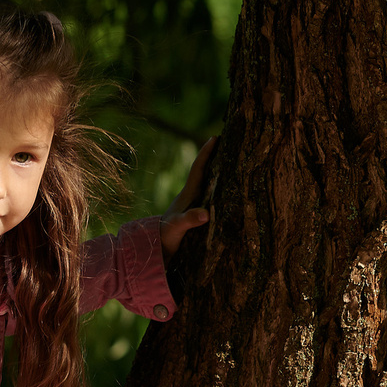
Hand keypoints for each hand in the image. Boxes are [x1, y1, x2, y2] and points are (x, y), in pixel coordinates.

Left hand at [159, 135, 216, 254]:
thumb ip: (190, 220)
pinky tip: (225, 189)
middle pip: (203, 171)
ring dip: (216, 171)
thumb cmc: (167, 237)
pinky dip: (217, 188)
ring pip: (207, 182)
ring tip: (230, 161)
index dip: (206, 153)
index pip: (198, 169)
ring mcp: (192, 204)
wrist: (156, 248)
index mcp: (188, 194)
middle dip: (214, 157)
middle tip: (226, 142)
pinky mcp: (194, 213)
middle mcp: (190, 196)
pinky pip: (209, 195)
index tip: (214, 137)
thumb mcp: (178, 227)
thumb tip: (206, 213)